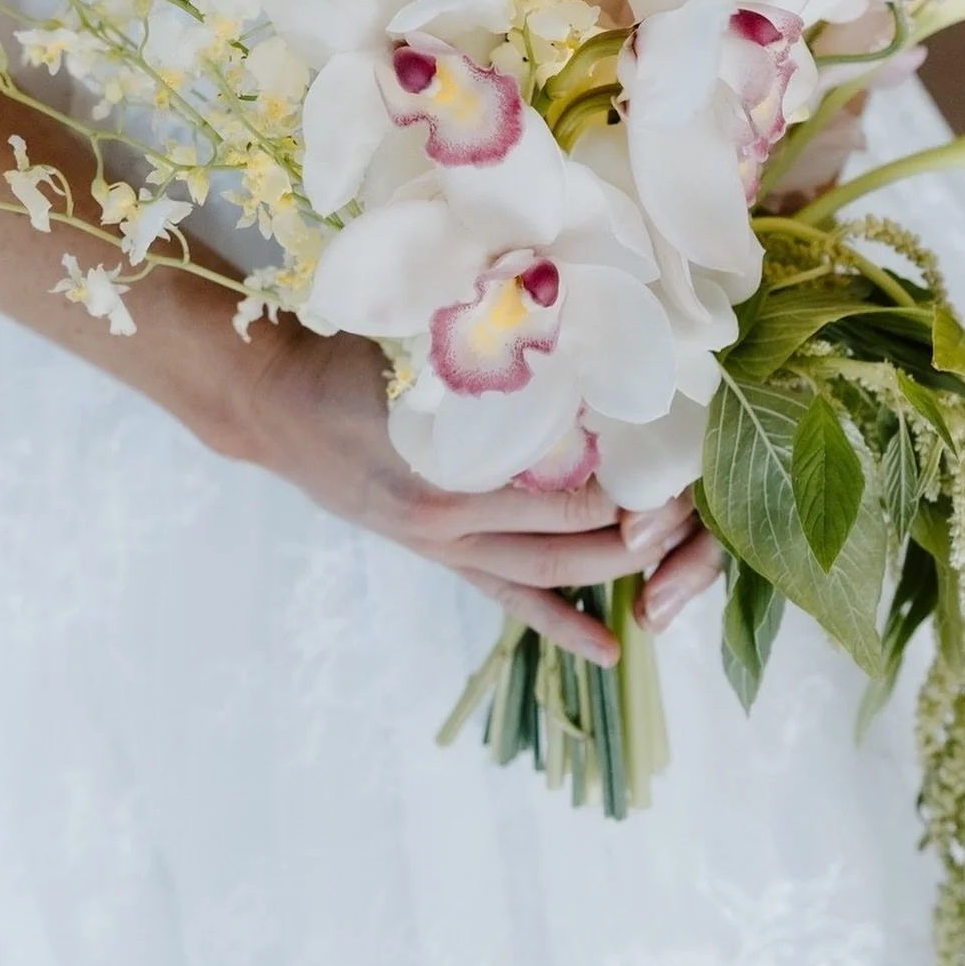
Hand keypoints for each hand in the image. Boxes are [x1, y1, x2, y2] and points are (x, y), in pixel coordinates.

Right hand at [236, 323, 714, 663]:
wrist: (275, 403)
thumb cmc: (348, 357)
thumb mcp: (413, 342)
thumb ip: (482, 345)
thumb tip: (562, 316)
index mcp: (447, 469)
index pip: (557, 491)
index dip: (621, 485)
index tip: (675, 464)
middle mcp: (449, 519)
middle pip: (562, 544)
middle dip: (631, 537)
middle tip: (688, 517)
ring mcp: (443, 544)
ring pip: (542, 578)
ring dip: (606, 578)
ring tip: (669, 582)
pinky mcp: (437, 554)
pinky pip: (507, 597)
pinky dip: (558, 624)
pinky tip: (607, 649)